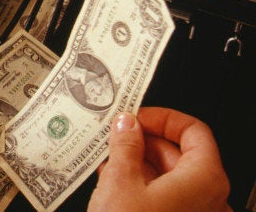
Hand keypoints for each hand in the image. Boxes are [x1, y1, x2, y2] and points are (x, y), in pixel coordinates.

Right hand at [88, 107, 230, 211]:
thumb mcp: (120, 181)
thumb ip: (125, 145)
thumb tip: (126, 124)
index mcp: (204, 179)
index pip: (193, 130)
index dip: (162, 118)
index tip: (136, 115)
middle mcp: (206, 198)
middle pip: (180, 153)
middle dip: (143, 140)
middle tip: (115, 132)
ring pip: (169, 176)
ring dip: (137, 161)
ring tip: (107, 153)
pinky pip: (162, 196)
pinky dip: (139, 183)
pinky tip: (111, 177)